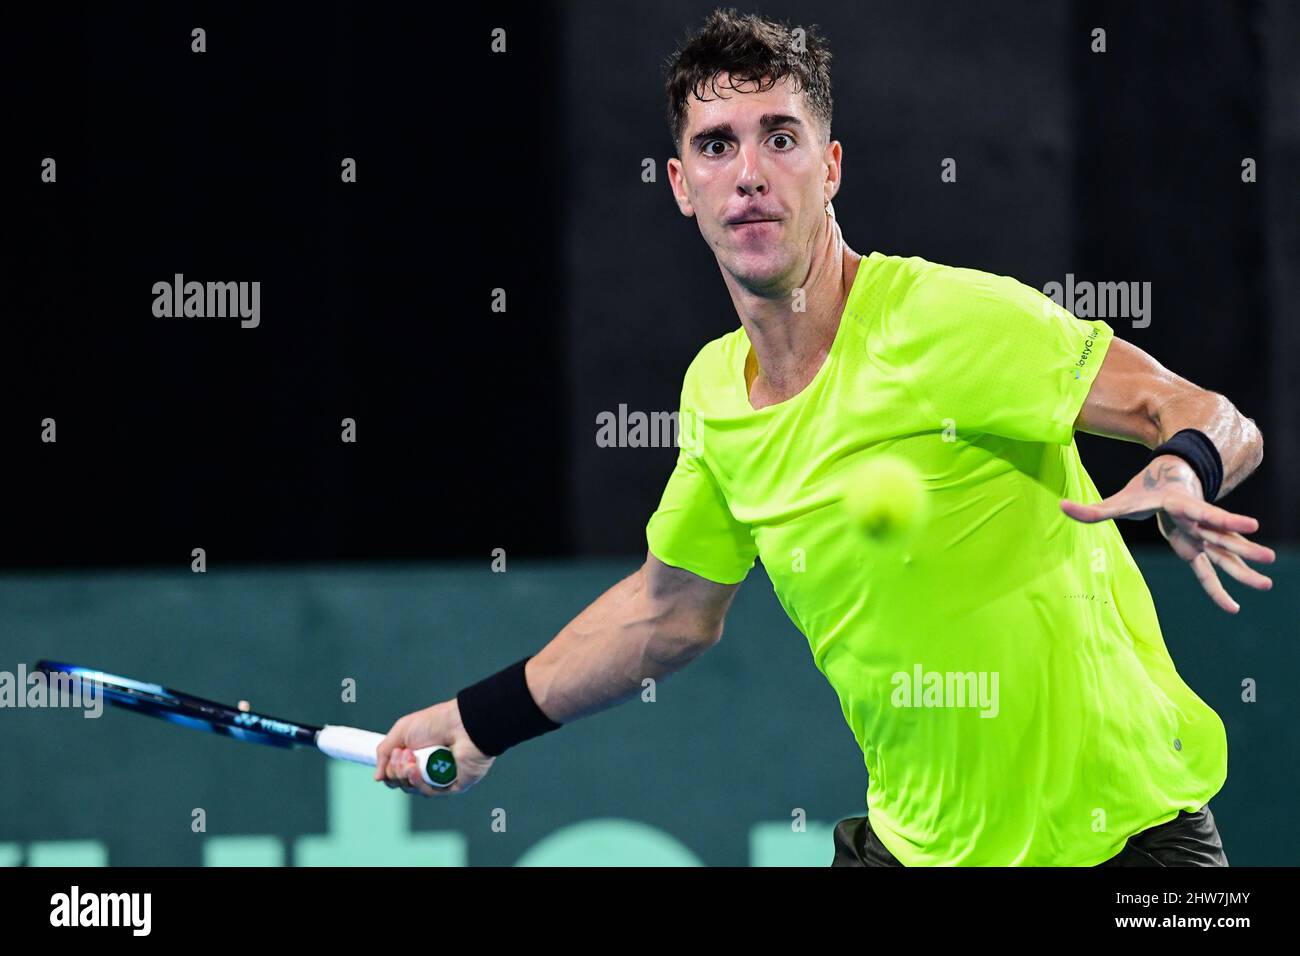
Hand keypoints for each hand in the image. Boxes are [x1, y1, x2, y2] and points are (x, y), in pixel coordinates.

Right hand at [374, 699, 495, 796]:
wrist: (461, 724)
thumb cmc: (436, 722)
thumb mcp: (402, 731)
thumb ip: (384, 752)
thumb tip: (377, 778)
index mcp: (415, 755)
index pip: (395, 774)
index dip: (391, 768)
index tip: (396, 752)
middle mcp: (426, 768)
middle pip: (401, 782)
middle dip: (397, 770)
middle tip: (405, 753)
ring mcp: (439, 778)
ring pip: (413, 789)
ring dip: (407, 776)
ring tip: (411, 759)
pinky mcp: (452, 786)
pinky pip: (430, 792)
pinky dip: (419, 783)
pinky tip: (415, 770)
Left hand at [1060, 455, 1274, 613]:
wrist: (1172, 478)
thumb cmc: (1146, 489)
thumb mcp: (1121, 499)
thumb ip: (1093, 508)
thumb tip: (1061, 507)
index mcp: (1182, 505)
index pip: (1203, 512)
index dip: (1223, 518)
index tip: (1250, 524)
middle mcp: (1197, 521)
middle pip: (1221, 535)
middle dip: (1243, 546)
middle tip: (1268, 556)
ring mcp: (1203, 534)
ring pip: (1225, 553)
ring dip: (1244, 567)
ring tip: (1269, 581)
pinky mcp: (1202, 546)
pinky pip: (1215, 568)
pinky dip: (1225, 584)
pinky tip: (1234, 606)